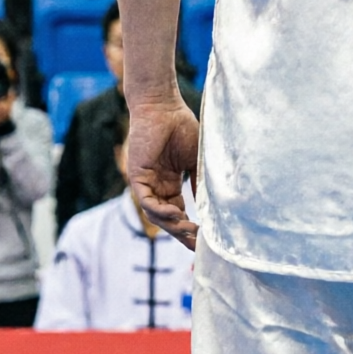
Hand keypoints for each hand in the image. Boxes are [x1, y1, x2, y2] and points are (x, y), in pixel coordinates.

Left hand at [125, 98, 200, 250]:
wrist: (163, 107)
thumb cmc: (181, 128)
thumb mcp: (197, 161)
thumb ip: (201, 183)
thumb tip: (215, 208)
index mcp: (170, 185)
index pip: (178, 214)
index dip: (190, 229)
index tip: (205, 243)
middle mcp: (157, 187)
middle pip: (167, 220)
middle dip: (182, 234)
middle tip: (198, 246)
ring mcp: (146, 183)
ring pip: (156, 214)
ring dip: (173, 225)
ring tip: (190, 231)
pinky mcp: (137, 176)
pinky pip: (146, 201)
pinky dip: (160, 211)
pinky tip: (175, 214)